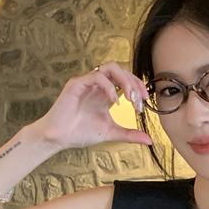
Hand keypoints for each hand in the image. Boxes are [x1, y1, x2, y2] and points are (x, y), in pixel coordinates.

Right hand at [38, 61, 152, 149]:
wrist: (59, 138)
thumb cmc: (80, 132)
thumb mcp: (111, 132)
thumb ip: (129, 134)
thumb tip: (149, 140)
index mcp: (105, 91)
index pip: (125, 79)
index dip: (138, 86)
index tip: (144, 102)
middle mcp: (97, 84)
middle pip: (120, 70)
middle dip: (134, 83)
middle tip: (139, 100)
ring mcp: (86, 82)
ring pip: (109, 67)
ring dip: (124, 80)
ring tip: (130, 97)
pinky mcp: (76, 84)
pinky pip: (96, 77)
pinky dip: (109, 88)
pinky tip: (115, 102)